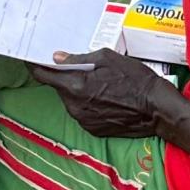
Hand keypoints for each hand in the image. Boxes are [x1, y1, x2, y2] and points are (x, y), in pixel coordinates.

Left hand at [31, 48, 166, 137]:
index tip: (31, 58)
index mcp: (75, 86)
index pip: (43, 76)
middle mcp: (75, 107)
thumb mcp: (108, 58)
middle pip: (59, 88)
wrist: (157, 110)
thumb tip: (58, 58)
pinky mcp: (93, 130)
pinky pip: (83, 112)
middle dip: (66, 76)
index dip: (36, 66)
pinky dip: (88, 103)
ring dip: (78, 90)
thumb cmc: (135, 79)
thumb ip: (79, 59)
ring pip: (71, 100)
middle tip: (83, 66)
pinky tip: (106, 96)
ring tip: (101, 82)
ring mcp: (84, 121)